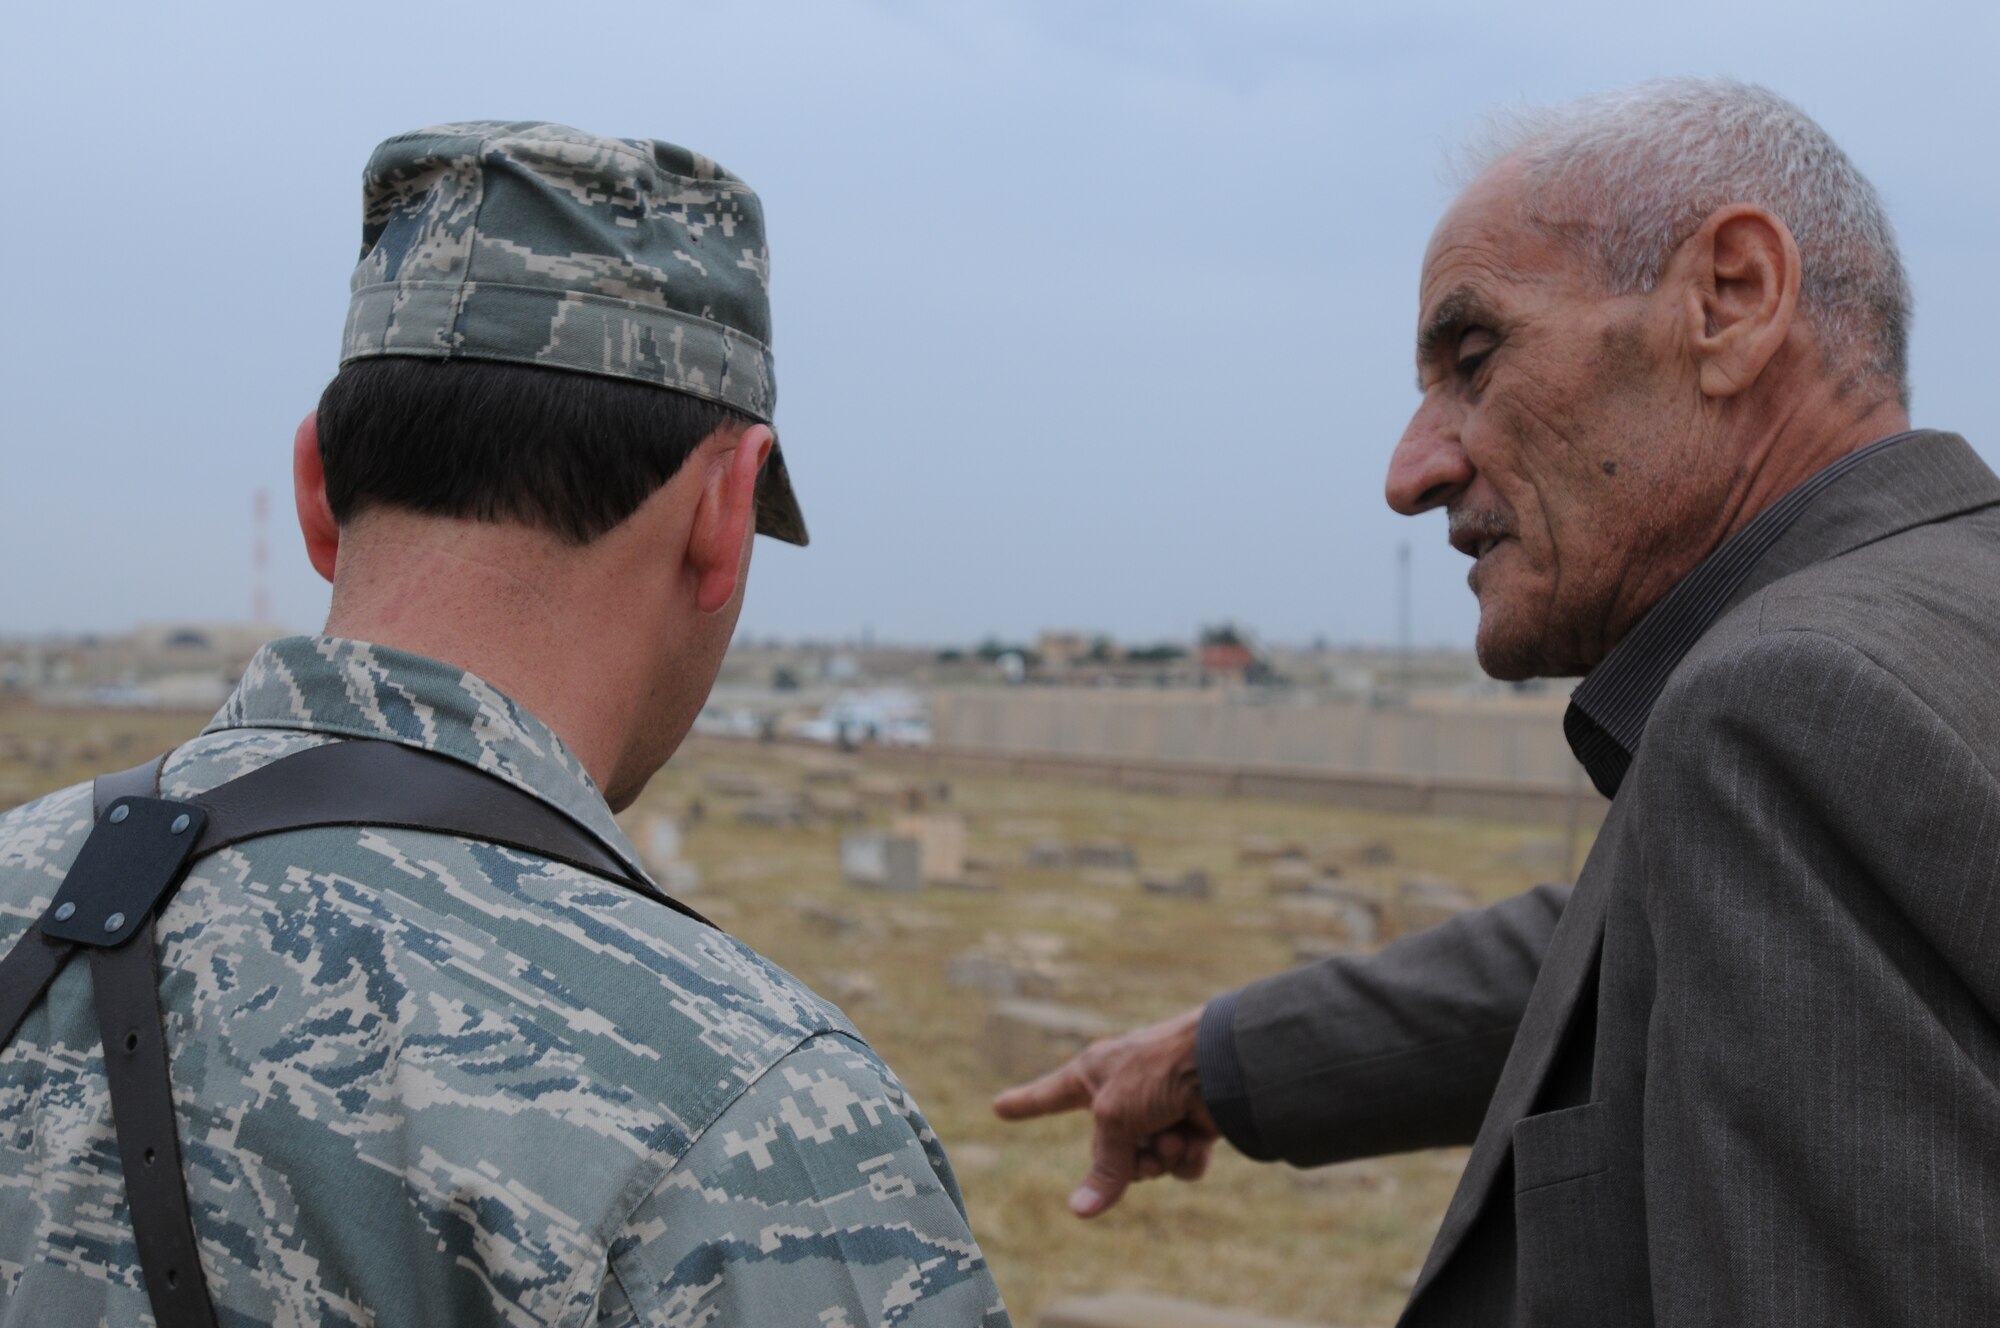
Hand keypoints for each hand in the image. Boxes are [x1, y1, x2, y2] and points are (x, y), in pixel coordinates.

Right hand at [991, 1005, 1219, 1217]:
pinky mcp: (1192, 1124)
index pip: (1050, 1096)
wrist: (1221, 1062)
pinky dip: (1186, 1157)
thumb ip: (1102, 1168)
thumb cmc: (1156, 1072)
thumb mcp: (1115, 1119)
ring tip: (1173, 1134)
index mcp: (1094, 1075)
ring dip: (1159, 1158)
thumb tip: (1080, 1213)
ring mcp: (1159, 1110)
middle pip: (1108, 1152)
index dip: (1026, 1104)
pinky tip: (1196, 1139)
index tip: (999, 1107)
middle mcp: (1124, 1094)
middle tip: (1142, 1145)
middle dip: (1126, 1159)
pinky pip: (1178, 1163)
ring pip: (1147, 1163)